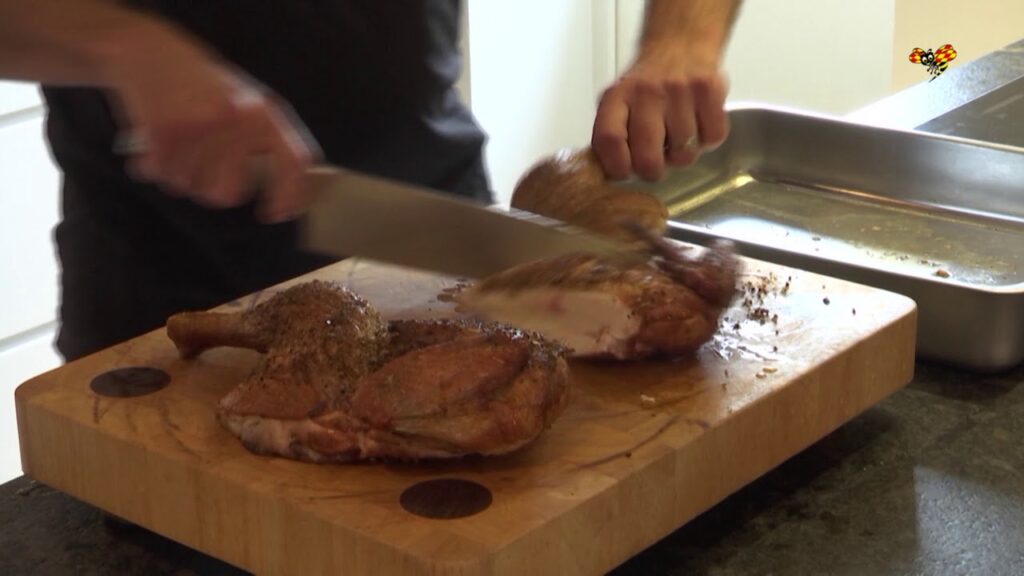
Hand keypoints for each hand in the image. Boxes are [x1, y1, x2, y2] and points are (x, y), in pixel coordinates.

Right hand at [109, 38, 318, 222]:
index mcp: (264, 111)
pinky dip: (153, 166)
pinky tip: (155, 140)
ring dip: (180, 174)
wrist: (145, 48)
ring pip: (189, 187)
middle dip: (213, 189)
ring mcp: (199, 127)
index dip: (290, 195)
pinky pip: (159, 175)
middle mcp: (236, 120)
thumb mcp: (245, 99)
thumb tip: (278, 188)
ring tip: (178, 143)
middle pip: (228, 193)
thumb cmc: (199, 83)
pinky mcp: (163, 131)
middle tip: (204, 169)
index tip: (275, 214)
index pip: (293, 162)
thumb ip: (263, 138)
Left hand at [592, 46, 728, 181]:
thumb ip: (611, 136)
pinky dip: (707, 140)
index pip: (609, 140)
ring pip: (684, 154)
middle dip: (653, 171)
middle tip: (656, 162)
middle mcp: (646, 92)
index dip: (616, 167)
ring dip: (682, 153)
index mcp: (616, 97)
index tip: (624, 172)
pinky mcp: (709, 90)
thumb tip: (609, 176)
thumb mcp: (617, 103)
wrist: (679, 44)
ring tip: (677, 135)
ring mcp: (680, 90)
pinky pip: (712, 138)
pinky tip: (697, 125)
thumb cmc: (646, 86)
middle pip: (648, 159)